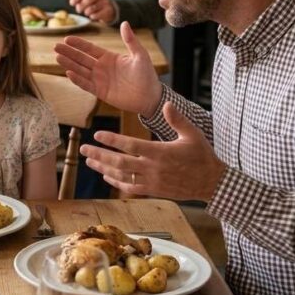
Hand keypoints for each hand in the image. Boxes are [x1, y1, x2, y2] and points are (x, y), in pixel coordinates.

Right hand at [54, 21, 161, 115]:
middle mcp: (101, 68)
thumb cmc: (147, 75)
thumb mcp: (140, 55)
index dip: (78, 44)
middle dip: (68, 53)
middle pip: (81, 59)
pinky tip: (68, 73)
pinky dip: (77, 79)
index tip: (66, 38)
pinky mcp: (100, 92)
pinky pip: (86, 85)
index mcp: (109, 57)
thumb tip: (124, 22)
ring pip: (80, 70)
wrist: (150, 96)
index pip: (89, 49)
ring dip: (69, 64)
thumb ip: (130, 40)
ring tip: (57, 58)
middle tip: (55, 46)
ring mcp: (99, 80)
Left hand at [68, 0, 115, 23]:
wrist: (109, 10)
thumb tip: (72, 2)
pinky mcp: (108, 11)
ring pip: (91, 9)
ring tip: (87, 12)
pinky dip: (92, 16)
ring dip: (86, 12)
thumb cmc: (95, 2)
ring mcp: (106, 2)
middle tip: (78, 10)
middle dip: (80, 6)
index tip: (71, 3)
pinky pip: (95, 15)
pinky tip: (93, 15)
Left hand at [80, 102, 225, 200]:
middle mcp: (153, 168)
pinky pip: (130, 188)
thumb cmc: (202, 155)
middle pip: (119, 162)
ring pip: (121, 176)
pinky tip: (106, 176)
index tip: (97, 135)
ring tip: (89, 161)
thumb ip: (177, 119)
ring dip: (103, 168)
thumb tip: (166, 103)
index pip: (130, 145)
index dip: (112, 140)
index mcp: (160, 152)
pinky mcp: (153, 191)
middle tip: (83, 149)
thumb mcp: (192, 134)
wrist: (211, 182)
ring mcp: (152, 181)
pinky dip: (116, 182)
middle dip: (99, 155)